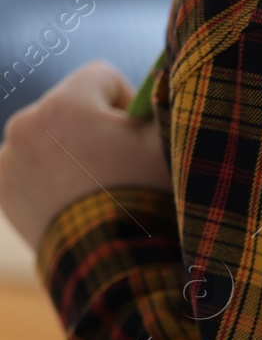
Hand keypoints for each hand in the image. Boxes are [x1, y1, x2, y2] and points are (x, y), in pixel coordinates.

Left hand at [0, 62, 169, 250]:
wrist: (114, 263)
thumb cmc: (145, 199)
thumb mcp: (168, 147)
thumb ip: (163, 105)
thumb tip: (160, 89)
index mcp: (67, 103)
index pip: (102, 76)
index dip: (128, 104)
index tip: (138, 137)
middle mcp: (28, 121)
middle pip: (71, 108)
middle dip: (95, 131)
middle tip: (121, 171)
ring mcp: (10, 156)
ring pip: (49, 140)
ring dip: (71, 155)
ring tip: (98, 192)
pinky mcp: (3, 188)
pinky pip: (31, 169)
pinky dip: (50, 181)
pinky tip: (76, 205)